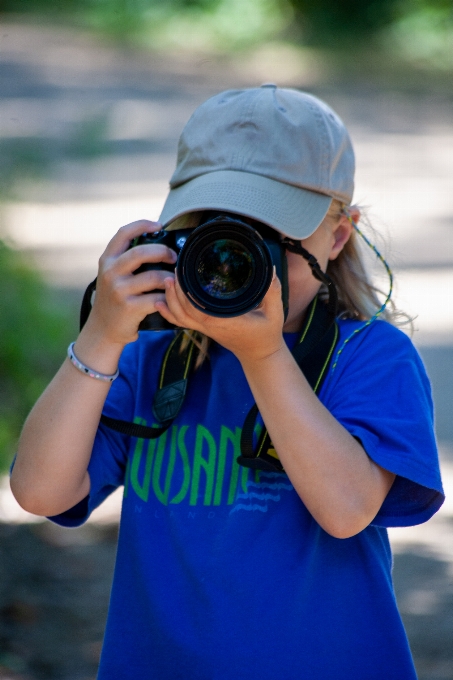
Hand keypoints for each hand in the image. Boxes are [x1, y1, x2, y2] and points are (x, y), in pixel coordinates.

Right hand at [82, 220, 176, 347]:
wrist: (103, 328)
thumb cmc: (115, 298)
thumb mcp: (112, 274)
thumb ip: (127, 260)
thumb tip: (158, 243)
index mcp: (107, 260)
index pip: (123, 233)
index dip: (142, 225)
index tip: (158, 225)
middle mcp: (110, 273)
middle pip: (141, 252)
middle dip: (163, 251)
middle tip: (174, 257)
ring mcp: (119, 290)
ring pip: (153, 277)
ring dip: (169, 277)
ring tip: (174, 280)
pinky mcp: (129, 307)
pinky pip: (156, 298)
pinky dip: (167, 297)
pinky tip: (170, 298)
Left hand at [155, 269, 286, 363]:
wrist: (259, 354)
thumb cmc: (266, 334)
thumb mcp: (275, 312)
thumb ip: (273, 291)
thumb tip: (271, 270)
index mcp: (225, 322)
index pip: (198, 310)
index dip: (186, 295)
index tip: (183, 275)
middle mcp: (211, 326)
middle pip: (184, 312)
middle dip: (174, 292)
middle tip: (172, 272)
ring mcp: (206, 329)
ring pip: (180, 317)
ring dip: (170, 300)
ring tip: (166, 281)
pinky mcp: (205, 328)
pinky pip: (182, 321)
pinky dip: (169, 313)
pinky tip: (160, 303)